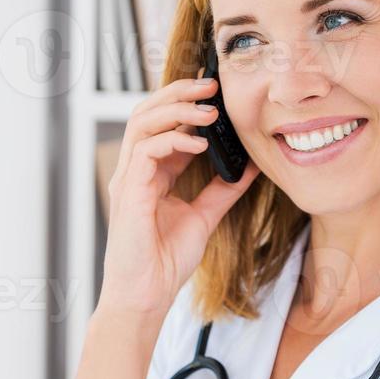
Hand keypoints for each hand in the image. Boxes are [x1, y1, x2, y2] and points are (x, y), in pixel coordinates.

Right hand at [98, 70, 260, 316]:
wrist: (145, 296)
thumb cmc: (164, 263)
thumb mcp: (203, 218)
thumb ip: (223, 191)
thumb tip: (250, 168)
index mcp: (151, 174)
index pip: (165, 125)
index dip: (189, 103)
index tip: (217, 90)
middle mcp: (136, 171)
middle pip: (148, 113)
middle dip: (180, 93)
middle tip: (212, 82)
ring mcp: (129, 179)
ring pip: (142, 122)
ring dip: (176, 108)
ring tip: (208, 109)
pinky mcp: (129, 192)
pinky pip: (146, 151)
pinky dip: (173, 140)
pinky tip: (199, 144)